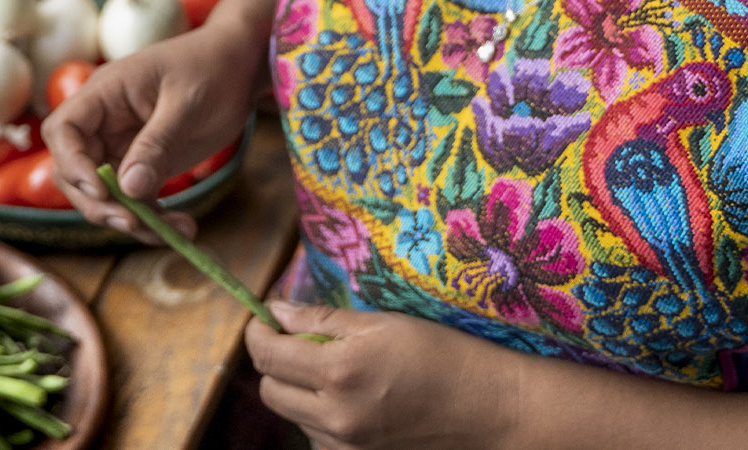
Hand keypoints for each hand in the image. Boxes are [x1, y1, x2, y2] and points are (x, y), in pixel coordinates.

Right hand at [41, 19, 261, 241]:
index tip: (101, 191)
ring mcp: (123, 146)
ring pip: (106, 194)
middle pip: (76, 171)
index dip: (72, 164)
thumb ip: (157, 144)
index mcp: (105, 94)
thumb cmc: (211, 68)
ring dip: (132, 219)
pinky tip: (183, 228)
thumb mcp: (186, 103)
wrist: (240, 66)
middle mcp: (105, 123)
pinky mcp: (145, 165)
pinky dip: (154, 219)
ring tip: (175, 232)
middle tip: (134, 223)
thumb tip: (128, 189)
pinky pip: (136, 200)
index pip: (64, 130)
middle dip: (99, 203)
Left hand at [244, 302, 518, 449]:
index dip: (258, 332)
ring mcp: (346, 448)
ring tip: (338, 375)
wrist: (490, 411)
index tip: (265, 318)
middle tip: (299, 343)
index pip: (268, 355)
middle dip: (275, 364)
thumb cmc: (443, 355)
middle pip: (270, 392)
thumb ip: (322, 320)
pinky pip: (319, 439)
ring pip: (293, 418)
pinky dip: (322, 419)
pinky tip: (355, 403)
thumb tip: (277, 311)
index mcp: (340, 372)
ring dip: (300, 393)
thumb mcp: (383, 323)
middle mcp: (335, 417)